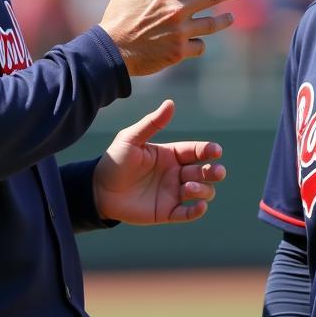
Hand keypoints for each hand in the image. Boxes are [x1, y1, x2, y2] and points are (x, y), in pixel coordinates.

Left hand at [93, 100, 225, 224]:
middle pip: (204, 172)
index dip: (208, 150)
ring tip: (189, 187)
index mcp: (171, 155)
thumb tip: (171, 103)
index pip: (196, 151)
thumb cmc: (114, 161)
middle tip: (216, 172)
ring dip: (203, 190)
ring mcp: (172, 193)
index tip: (216, 151)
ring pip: (201, 192)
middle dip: (214, 171)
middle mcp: (176, 174)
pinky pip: (187, 214)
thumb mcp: (131, 138)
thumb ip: (152, 123)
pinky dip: (197, 211)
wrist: (98, 190)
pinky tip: (199, 206)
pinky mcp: (167, 212)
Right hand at [99, 0, 249, 75]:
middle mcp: (176, 9)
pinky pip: (200, 45)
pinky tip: (197, 42)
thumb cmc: (117, 17)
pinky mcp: (179, 52)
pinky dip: (200, 42)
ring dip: (224, 20)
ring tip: (230, 18)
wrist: (111, 52)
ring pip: (212, 23)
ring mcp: (180, 32)